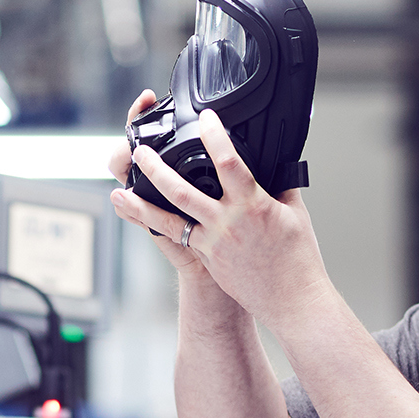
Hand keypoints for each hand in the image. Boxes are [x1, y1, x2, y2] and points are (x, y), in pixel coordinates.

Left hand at [110, 107, 331, 329]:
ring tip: (121, 190)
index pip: (229, 161)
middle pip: (182, 191)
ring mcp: (214, 243)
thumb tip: (276, 162)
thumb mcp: (294, 213)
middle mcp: (227, 223)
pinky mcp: (208, 258)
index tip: (206, 117)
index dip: (215, 135)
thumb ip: (281, 184)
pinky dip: (157, 226)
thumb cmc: (297, 259)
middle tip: (139, 151)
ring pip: (169, 220)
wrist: (292, 300)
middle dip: (156, 168)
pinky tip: (140, 217)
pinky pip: (178, 238)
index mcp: (253, 205)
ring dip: (142, 203)